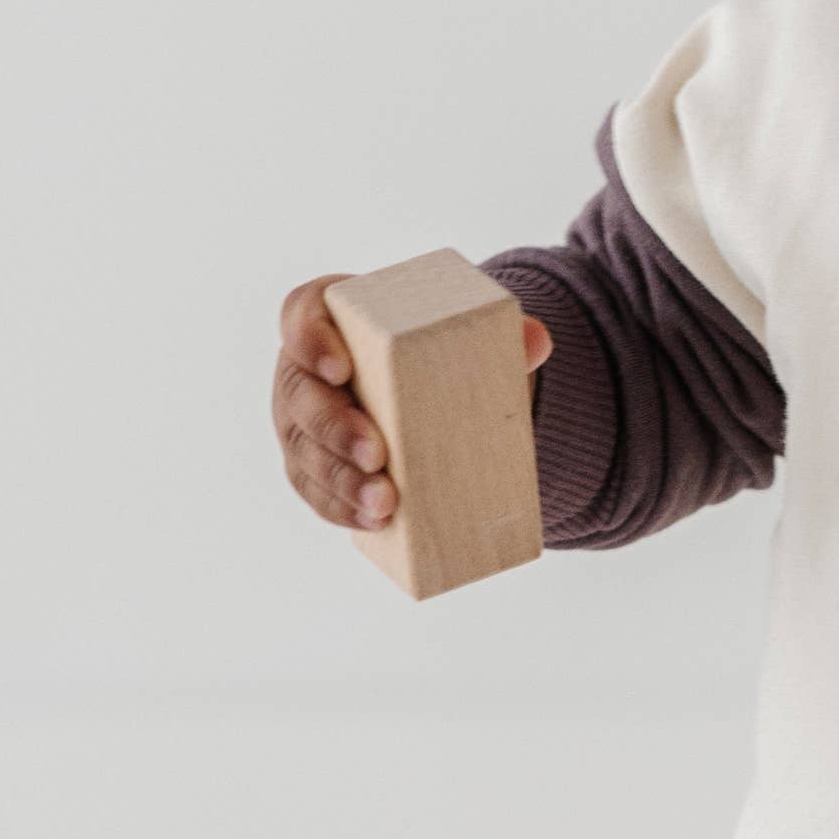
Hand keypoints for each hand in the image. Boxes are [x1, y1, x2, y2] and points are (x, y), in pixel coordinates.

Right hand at [273, 273, 551, 533]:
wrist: (421, 385)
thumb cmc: (430, 348)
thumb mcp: (458, 332)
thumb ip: (497, 331)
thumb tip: (538, 341)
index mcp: (328, 317)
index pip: (301, 315)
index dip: (311, 340)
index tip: (341, 368)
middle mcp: (303, 368)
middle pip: (301, 395)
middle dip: (334, 429)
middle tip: (378, 454)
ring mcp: (300, 420)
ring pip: (304, 451)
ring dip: (340, 482)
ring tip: (384, 504)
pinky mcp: (311, 465)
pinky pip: (314, 490)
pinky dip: (341, 509)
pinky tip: (371, 522)